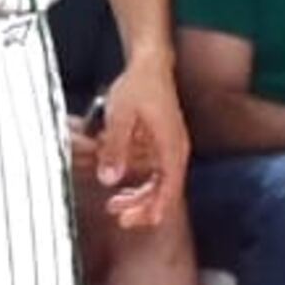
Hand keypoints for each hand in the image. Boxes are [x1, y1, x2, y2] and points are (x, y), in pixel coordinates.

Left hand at [95, 52, 187, 229]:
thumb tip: (108, 179)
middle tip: (120, 218)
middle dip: (144, 207)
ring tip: (114, 205)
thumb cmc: (139, 85)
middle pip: (165, 190)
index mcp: (171, 146)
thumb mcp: (120, 114)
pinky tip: (121, 187)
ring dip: (139, 197)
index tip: (138, 220)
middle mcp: (176, 151)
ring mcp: (170, 149)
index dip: (155, 207)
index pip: (169, 186)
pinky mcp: (162, 146)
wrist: (150, 64)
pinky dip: (139, 183)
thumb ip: (115, 147)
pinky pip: (154, 173)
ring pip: (159, 184)